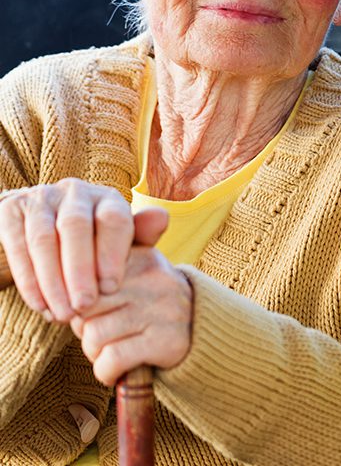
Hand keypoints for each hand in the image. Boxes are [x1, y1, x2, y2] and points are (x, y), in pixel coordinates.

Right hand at [0, 179, 166, 320]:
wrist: (43, 232)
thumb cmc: (92, 243)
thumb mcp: (118, 240)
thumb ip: (141, 234)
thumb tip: (162, 218)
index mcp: (106, 197)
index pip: (113, 218)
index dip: (112, 253)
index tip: (111, 288)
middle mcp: (75, 191)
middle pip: (76, 226)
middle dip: (80, 269)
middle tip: (84, 306)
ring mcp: (41, 198)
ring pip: (44, 238)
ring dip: (52, 280)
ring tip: (62, 314)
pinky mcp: (12, 211)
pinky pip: (17, 244)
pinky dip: (28, 278)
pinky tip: (39, 305)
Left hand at [70, 245, 192, 385]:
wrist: (202, 331)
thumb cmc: (151, 303)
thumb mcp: (136, 273)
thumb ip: (101, 267)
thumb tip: (55, 294)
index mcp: (142, 256)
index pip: (86, 276)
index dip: (79, 302)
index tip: (88, 311)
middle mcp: (154, 279)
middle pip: (84, 307)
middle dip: (84, 327)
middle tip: (102, 332)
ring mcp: (161, 309)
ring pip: (93, 336)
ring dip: (95, 352)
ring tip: (113, 349)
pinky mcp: (165, 341)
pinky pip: (111, 361)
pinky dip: (107, 372)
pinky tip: (119, 368)